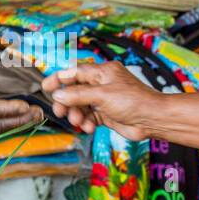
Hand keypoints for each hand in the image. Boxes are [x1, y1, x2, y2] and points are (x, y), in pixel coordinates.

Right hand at [41, 62, 159, 138]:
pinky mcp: (106, 114)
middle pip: (75, 91)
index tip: (45, 86)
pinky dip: (86, 122)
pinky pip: (89, 117)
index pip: (75, 72)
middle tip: (60, 112)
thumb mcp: (102, 95)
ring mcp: (104, 100)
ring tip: (79, 122)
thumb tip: (58, 94)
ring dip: (77, 114)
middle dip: (67, 102)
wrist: (152, 119)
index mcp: (102, 72)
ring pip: (81, 106)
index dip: (59, 79)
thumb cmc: (135, 101)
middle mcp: (102, 84)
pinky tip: (88, 127)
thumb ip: (78, 95)